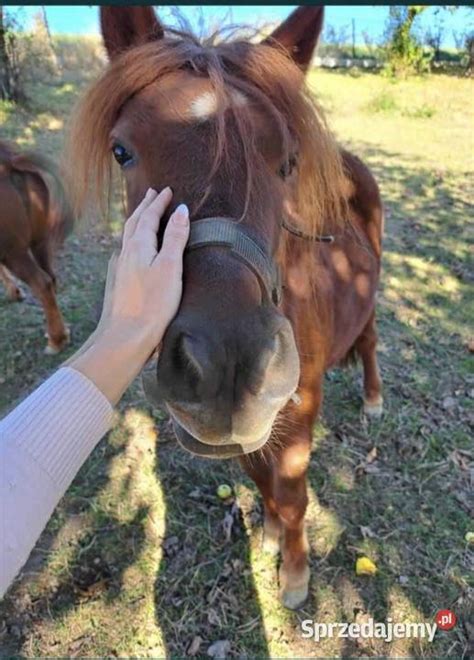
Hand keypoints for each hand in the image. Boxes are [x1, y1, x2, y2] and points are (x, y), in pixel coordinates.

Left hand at [104, 187, 188, 351]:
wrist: (128, 335)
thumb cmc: (153, 303)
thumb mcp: (171, 267)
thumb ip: (175, 237)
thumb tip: (181, 211)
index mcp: (139, 246)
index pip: (149, 216)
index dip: (159, 202)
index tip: (168, 190)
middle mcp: (127, 253)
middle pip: (134, 223)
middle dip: (145, 206)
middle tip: (152, 194)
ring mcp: (122, 268)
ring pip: (129, 236)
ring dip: (138, 221)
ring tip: (144, 214)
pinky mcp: (122, 283)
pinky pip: (128, 251)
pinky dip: (134, 240)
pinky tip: (135, 249)